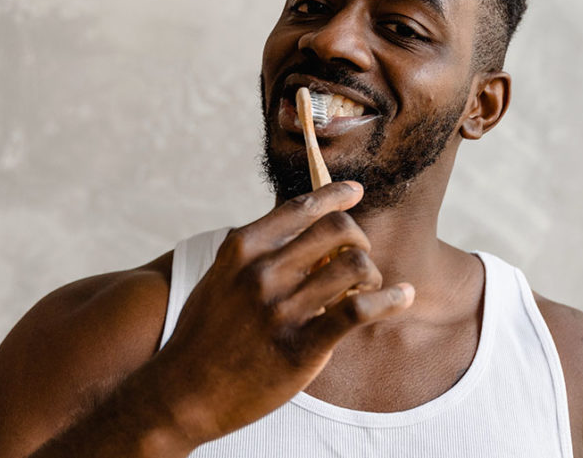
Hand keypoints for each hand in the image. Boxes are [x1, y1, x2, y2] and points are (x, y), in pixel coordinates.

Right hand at [152, 182, 414, 446]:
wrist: (180, 393)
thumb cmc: (203, 333)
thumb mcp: (219, 278)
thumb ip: (256, 254)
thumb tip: (302, 233)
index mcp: (242, 249)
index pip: (300, 206)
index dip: (334, 193)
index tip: (355, 190)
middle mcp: (262, 272)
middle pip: (336, 229)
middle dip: (358, 236)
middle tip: (358, 254)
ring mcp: (280, 310)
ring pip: (353, 264)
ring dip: (372, 272)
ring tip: (368, 286)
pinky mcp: (299, 347)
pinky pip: (358, 312)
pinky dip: (389, 299)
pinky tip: (401, 297)